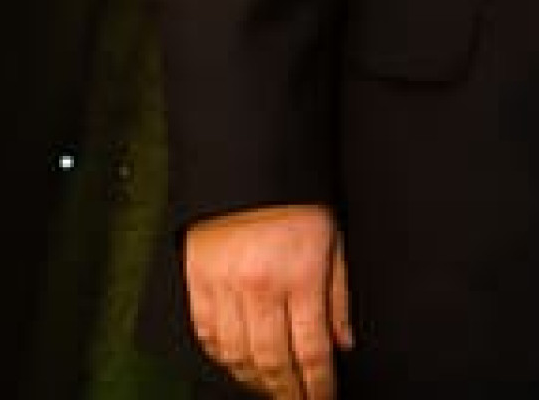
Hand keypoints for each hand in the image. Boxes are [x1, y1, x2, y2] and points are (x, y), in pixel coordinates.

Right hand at [183, 203, 351, 398]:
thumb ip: (339, 295)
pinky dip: (221, 357)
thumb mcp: (334, 240)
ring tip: (270, 390)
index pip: (311, 350)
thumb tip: (341, 341)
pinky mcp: (197, 280)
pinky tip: (235, 365)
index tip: (322, 399)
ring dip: (254, 380)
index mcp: (300, 275)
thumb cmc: (296, 197)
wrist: (249, 162)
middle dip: (287, 392)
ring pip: (236, 355)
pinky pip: (206, 334)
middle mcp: (260, 285)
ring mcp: (224, 285)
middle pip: (272, 361)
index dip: (318, 385)